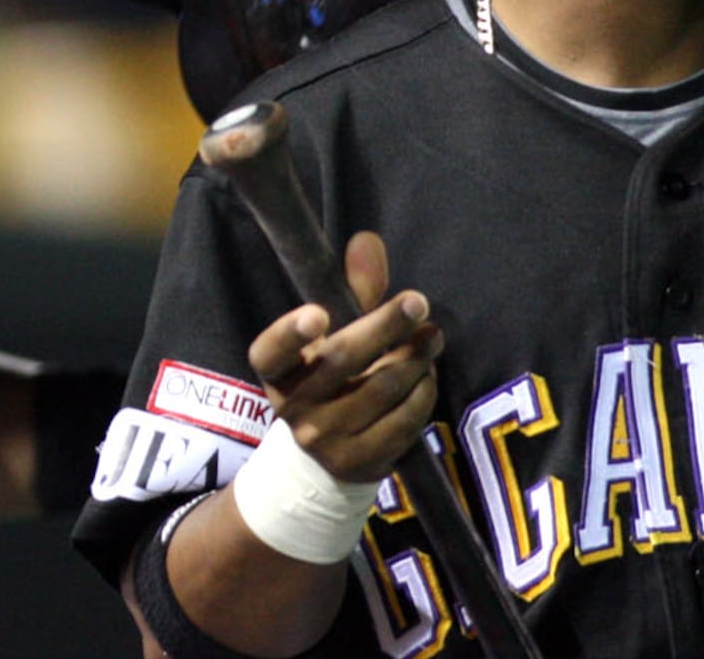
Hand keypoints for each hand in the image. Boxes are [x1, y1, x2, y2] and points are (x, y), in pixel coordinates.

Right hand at [247, 231, 441, 484]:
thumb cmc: (329, 379)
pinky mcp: (360, 462)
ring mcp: (326, 440)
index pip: (271, 351)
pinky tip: (427, 376)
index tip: (318, 312)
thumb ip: (350, 291)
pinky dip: (422, 394)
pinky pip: (404, 422)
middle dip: (384, 326)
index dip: (290, 332)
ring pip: (381, 389)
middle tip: (417, 301)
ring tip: (432, 336)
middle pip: (342, 360)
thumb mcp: (331, 337)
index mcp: (275, 372)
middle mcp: (292, 407)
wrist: (324, 459)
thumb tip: (368, 240)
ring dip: (415, 358)